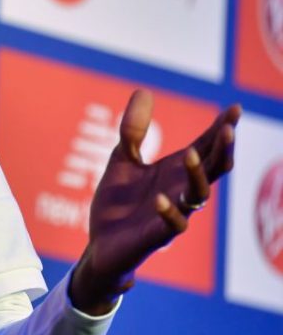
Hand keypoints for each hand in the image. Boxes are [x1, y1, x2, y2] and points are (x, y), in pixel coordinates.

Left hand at [69, 89, 240, 314]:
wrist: (99, 244)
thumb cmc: (117, 204)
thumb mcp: (121, 159)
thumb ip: (133, 130)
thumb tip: (144, 91)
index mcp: (174, 171)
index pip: (206, 147)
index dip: (220, 129)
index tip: (234, 108)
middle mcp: (180, 191)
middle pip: (213, 169)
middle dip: (223, 150)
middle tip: (228, 129)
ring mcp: (173, 214)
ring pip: (198, 195)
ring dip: (198, 176)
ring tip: (192, 155)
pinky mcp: (157, 236)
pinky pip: (173, 225)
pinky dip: (170, 212)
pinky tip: (162, 198)